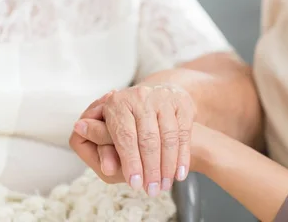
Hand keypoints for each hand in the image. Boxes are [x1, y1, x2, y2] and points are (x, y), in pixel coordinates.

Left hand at [71, 84, 195, 196]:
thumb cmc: (128, 119)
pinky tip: (179, 174)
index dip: (130, 162)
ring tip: (164, 186)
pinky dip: (182, 157)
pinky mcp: (182, 103)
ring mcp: (163, 98)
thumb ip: (104, 147)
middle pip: (148, 139)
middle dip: (151, 169)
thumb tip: (106, 168)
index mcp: (117, 103)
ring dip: (167, 166)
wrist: (157, 97)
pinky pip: (184, 134)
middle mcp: (141, 96)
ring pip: (168, 137)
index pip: (125, 137)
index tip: (135, 184)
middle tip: (152, 190)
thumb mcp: (109, 130)